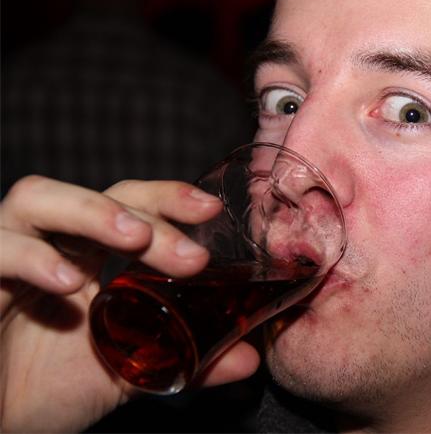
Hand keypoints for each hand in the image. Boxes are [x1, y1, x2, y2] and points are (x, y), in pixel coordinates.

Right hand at [0, 176, 259, 432]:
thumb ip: (186, 361)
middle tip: (192, 258)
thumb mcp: (129, 373)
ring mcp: (5, 256)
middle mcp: (47, 245)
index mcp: (85, 256)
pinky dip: (31, 257)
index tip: (210, 210)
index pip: (129, 204)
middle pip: (96, 196)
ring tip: (136, 240)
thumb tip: (249, 358)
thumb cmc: (47, 392)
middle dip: (148, 215)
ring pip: (37, 198)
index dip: (167, 198)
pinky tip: (69, 283)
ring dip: (93, 212)